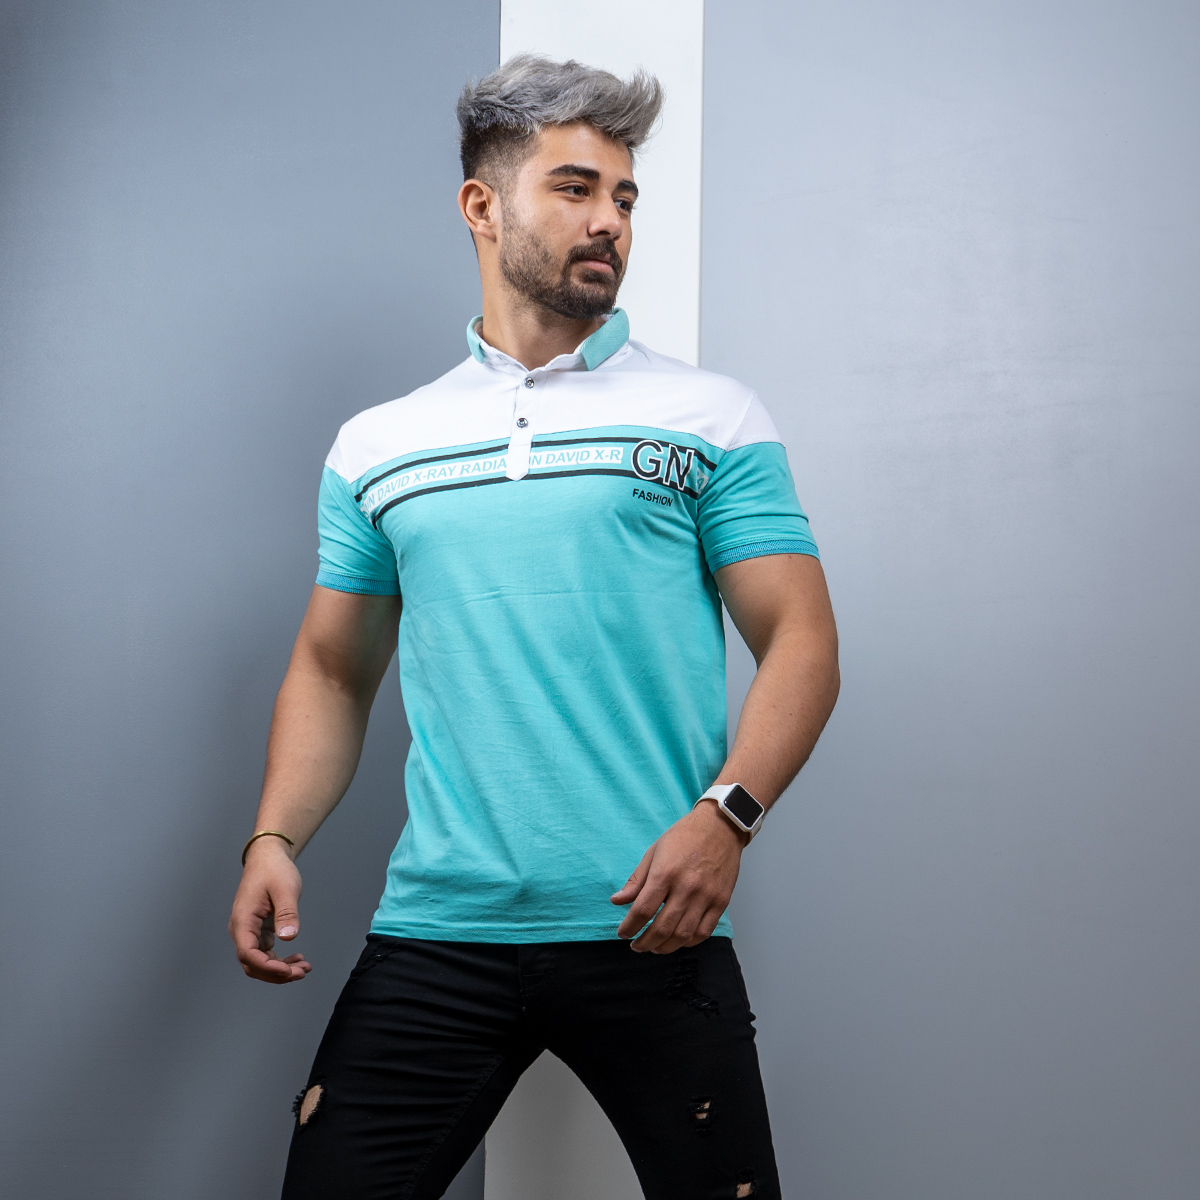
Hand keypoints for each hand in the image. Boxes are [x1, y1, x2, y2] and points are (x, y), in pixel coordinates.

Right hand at [228, 837, 311, 983]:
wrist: (268, 856)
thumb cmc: (274, 869)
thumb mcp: (285, 889)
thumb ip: (287, 913)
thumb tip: (288, 938)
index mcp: (243, 920)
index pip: (248, 953)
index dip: (267, 967)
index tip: (288, 971)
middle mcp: (242, 929)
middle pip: (252, 964)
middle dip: (276, 973)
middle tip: (302, 972)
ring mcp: (249, 931)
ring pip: (259, 961)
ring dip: (279, 969)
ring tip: (303, 968)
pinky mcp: (258, 930)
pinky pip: (265, 953)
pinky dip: (280, 960)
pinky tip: (297, 958)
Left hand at [610, 800, 747, 953]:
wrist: (720, 826)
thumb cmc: (684, 836)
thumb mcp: (654, 851)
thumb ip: (636, 880)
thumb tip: (617, 901)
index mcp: (665, 872)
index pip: (642, 910)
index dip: (629, 927)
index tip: (623, 933)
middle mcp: (686, 886)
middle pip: (662, 927)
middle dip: (645, 942)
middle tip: (636, 946)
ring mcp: (706, 896)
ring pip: (683, 935)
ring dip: (665, 947)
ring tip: (654, 947)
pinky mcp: (721, 901)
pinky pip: (704, 932)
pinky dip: (689, 942)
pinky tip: (678, 941)